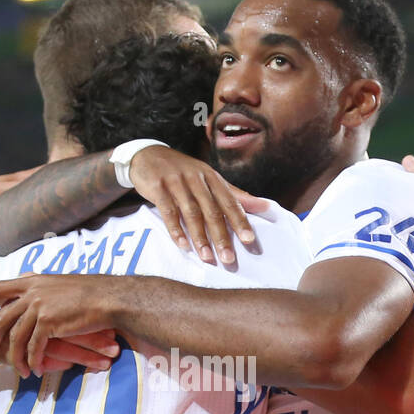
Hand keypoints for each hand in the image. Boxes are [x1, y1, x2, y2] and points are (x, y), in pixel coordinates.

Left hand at [0, 275, 118, 376]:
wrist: (108, 298)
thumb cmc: (90, 293)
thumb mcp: (60, 284)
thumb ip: (42, 288)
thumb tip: (31, 289)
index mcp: (33, 281)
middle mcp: (32, 291)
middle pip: (1, 317)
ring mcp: (39, 306)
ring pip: (15, 336)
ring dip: (14, 356)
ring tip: (16, 370)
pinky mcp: (48, 322)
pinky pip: (33, 347)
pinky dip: (32, 360)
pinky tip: (34, 369)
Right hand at [129, 146, 267, 265]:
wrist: (148, 155)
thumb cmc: (183, 172)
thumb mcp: (209, 178)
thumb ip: (234, 194)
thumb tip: (265, 206)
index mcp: (212, 177)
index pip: (229, 201)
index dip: (240, 221)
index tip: (249, 240)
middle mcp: (196, 178)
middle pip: (212, 210)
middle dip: (221, 236)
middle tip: (228, 258)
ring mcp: (177, 182)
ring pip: (191, 213)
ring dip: (200, 237)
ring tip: (207, 257)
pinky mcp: (158, 187)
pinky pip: (169, 212)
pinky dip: (176, 230)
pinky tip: (183, 245)